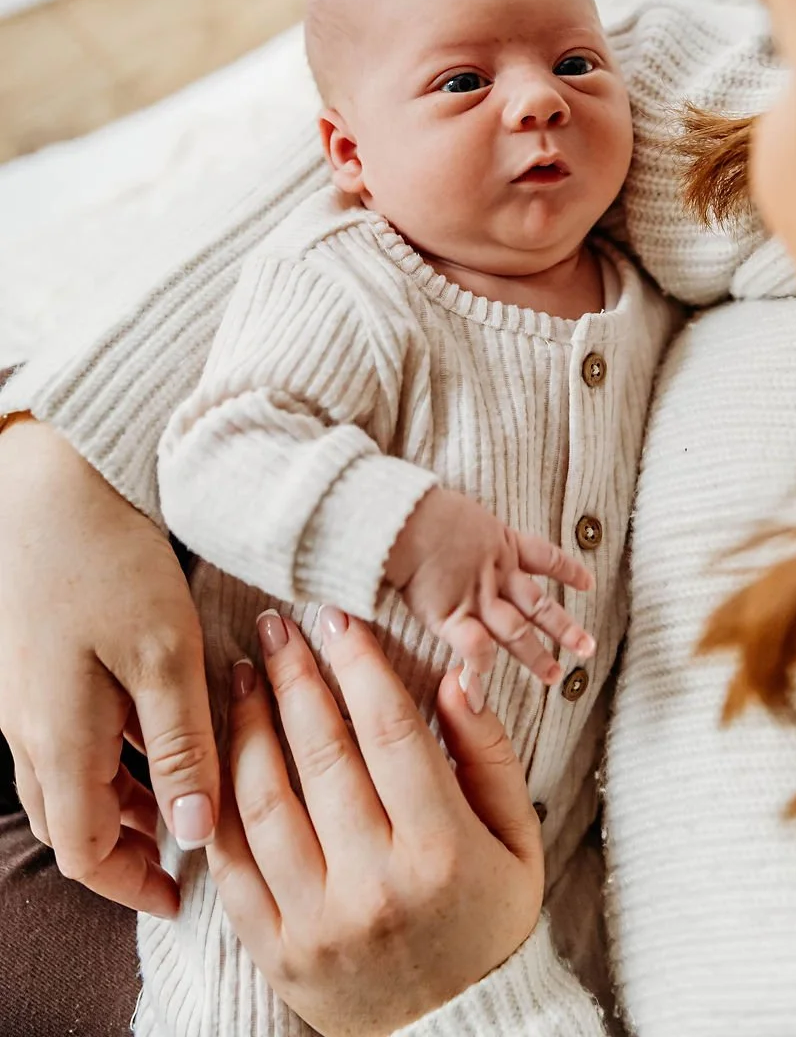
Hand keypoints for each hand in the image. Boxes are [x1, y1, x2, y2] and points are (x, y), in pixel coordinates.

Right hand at [0, 416, 218, 916]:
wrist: (48, 480)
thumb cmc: (110, 558)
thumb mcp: (165, 653)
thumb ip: (181, 746)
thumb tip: (190, 834)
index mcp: (58, 740)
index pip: (86, 852)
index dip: (134, 885)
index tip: (185, 896)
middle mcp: (28, 730)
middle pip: (74, 823)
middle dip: (132, 846)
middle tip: (193, 847)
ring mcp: (22, 696)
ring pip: (69, 780)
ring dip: (124, 799)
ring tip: (187, 787)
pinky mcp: (31, 664)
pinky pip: (64, 736)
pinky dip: (109, 754)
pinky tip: (154, 724)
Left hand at [209, 608, 543, 1035]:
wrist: (458, 1033)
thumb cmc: (490, 920)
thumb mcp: (517, 837)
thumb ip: (488, 754)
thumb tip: (456, 676)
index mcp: (440, 849)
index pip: (389, 730)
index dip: (359, 663)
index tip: (337, 617)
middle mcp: (375, 884)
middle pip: (320, 753)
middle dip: (293, 676)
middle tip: (276, 626)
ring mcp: (317, 921)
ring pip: (264, 801)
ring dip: (246, 726)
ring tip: (240, 676)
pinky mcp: (276, 951)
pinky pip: (232, 863)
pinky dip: (220, 800)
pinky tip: (220, 753)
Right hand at [386, 485, 595, 683]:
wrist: (402, 520)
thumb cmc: (421, 508)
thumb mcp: (460, 513)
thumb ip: (468, 531)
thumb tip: (463, 532)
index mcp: (502, 543)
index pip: (546, 557)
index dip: (569, 571)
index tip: (588, 583)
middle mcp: (497, 574)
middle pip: (539, 605)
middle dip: (564, 628)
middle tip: (588, 648)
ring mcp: (476, 597)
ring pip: (516, 631)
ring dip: (536, 654)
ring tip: (556, 676)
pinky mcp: (451, 616)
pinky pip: (475, 646)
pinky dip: (483, 661)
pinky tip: (489, 675)